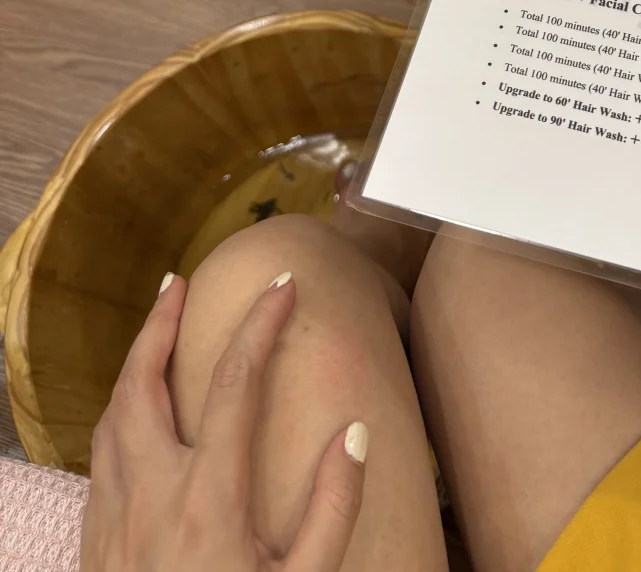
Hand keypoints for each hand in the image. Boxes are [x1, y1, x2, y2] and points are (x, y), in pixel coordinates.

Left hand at [81, 271, 366, 571]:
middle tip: (179, 283)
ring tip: (153, 335)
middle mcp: (150, 494)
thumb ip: (334, 508)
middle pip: (142, 382)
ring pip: (110, 417)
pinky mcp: (95, 546)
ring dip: (131, 365)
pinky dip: (117, 415)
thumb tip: (357, 434)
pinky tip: (134, 420)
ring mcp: (113, 519)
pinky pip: (100, 458)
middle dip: (159, 324)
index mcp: (209, 496)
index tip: (283, 282)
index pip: (235, 381)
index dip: (261, 322)